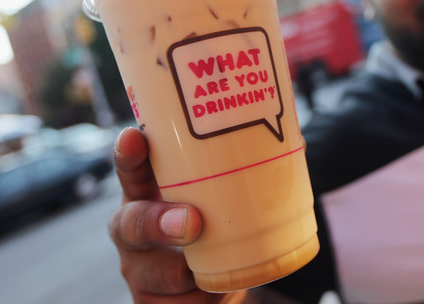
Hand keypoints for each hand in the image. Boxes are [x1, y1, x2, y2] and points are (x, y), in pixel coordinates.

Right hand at [109, 127, 246, 302]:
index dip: (128, 155)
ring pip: (159, 273)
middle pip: (129, 225)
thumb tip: (296, 136)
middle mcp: (134, 229)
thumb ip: (243, 170)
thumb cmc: (216, 224)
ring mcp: (139, 270)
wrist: (216, 285)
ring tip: (216, 271)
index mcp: (148, 193)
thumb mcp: (220, 197)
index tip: (134, 137)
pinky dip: (200, 301)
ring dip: (188, 272)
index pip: (131, 169)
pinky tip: (212, 293)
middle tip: (193, 222)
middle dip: (157, 223)